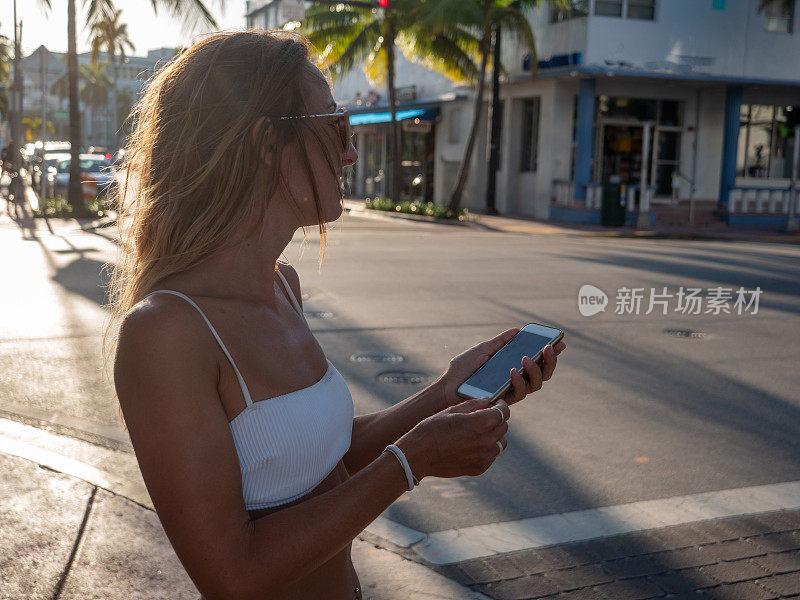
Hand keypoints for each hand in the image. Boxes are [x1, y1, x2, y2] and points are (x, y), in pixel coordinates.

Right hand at [396, 397, 509, 479]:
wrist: (418, 455)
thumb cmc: (432, 429)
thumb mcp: (451, 411)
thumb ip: (473, 405)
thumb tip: (487, 400)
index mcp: (481, 423)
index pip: (504, 412)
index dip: (501, 406)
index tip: (496, 404)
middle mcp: (486, 441)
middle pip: (504, 427)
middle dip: (497, 419)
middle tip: (485, 416)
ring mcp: (484, 457)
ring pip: (500, 443)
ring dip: (494, 435)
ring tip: (480, 432)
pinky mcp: (479, 468)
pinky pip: (492, 457)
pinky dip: (487, 450)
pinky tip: (473, 445)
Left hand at [437, 328, 565, 408]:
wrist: (447, 387)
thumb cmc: (462, 369)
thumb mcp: (482, 350)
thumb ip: (500, 342)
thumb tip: (517, 330)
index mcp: (513, 365)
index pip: (537, 360)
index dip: (551, 353)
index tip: (560, 341)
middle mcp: (516, 380)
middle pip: (544, 373)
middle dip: (551, 360)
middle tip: (549, 347)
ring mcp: (512, 391)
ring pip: (536, 384)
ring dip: (536, 370)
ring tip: (526, 358)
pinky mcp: (504, 401)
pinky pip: (520, 393)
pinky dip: (519, 380)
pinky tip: (512, 371)